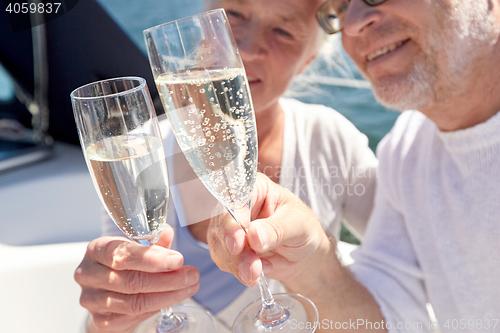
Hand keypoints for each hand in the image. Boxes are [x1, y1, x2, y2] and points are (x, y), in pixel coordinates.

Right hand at [74, 225, 199, 332]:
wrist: (106, 293)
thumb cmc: (124, 265)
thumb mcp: (137, 247)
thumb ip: (152, 241)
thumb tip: (167, 232)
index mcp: (96, 249)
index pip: (122, 254)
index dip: (152, 258)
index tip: (178, 259)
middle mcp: (88, 274)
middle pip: (131, 280)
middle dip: (167, 278)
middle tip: (191, 275)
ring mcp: (92, 300)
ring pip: (134, 301)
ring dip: (167, 295)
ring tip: (189, 286)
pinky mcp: (101, 321)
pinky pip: (134, 316)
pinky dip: (157, 307)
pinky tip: (172, 298)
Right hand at [207, 173, 329, 286]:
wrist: (302, 251)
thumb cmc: (302, 227)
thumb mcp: (297, 225)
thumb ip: (276, 229)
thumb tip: (254, 235)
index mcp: (254, 188)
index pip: (234, 199)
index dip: (231, 220)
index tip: (237, 241)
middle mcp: (236, 205)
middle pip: (222, 225)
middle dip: (234, 250)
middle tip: (251, 267)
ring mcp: (229, 227)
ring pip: (219, 245)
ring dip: (236, 264)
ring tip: (255, 274)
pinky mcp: (227, 248)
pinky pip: (224, 261)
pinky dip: (238, 271)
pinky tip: (256, 274)